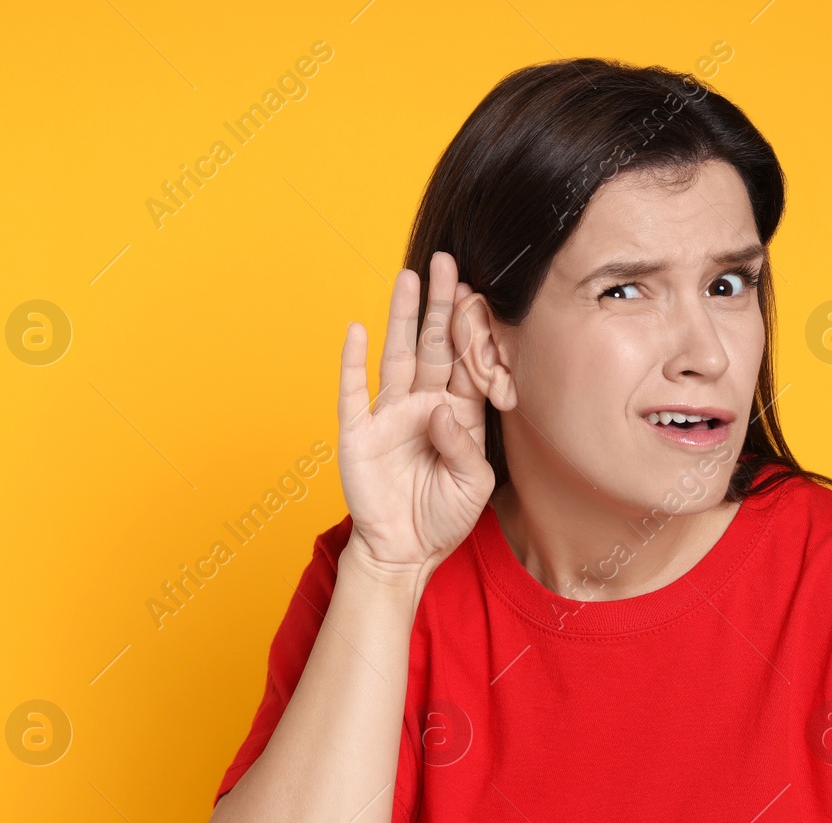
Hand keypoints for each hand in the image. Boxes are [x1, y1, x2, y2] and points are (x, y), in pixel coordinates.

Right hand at [336, 251, 494, 581]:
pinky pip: (354, 390)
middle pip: (434, 346)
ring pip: (397, 355)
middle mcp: (424, 405)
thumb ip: (464, 448)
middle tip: (447, 263)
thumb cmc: (443, 516)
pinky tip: (356, 330)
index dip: (471, 331)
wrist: (404, 551)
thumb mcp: (473, 486)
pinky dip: (353, 360)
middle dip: (441, 306)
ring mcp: (389, 415)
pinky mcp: (359, 431)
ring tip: (409, 277)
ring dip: (402, 318)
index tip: (478, 293)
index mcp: (458, 415)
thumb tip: (440, 412)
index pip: (467, 364)